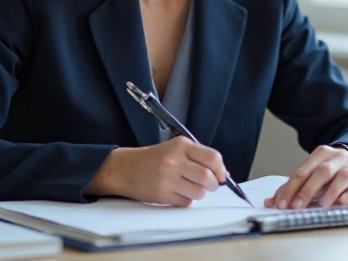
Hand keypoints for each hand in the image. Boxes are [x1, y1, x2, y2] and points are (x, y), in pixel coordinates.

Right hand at [86, 136, 227, 206]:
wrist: (125, 168)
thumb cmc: (153, 159)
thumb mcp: (175, 148)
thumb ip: (197, 157)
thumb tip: (222, 173)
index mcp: (181, 145)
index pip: (212, 157)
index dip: (221, 169)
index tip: (221, 175)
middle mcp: (174, 160)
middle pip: (208, 178)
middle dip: (212, 185)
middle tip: (208, 185)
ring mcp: (167, 178)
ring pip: (199, 192)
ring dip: (198, 193)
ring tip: (189, 188)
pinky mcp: (162, 194)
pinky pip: (186, 202)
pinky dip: (185, 200)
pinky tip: (177, 192)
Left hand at [264, 145, 347, 208]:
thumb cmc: (330, 171)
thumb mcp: (310, 174)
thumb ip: (291, 187)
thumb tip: (270, 202)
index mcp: (320, 154)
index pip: (302, 172)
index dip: (290, 189)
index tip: (283, 204)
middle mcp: (336, 159)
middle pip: (321, 172)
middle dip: (307, 190)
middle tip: (297, 206)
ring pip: (342, 177)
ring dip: (331, 192)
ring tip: (321, 205)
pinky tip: (340, 203)